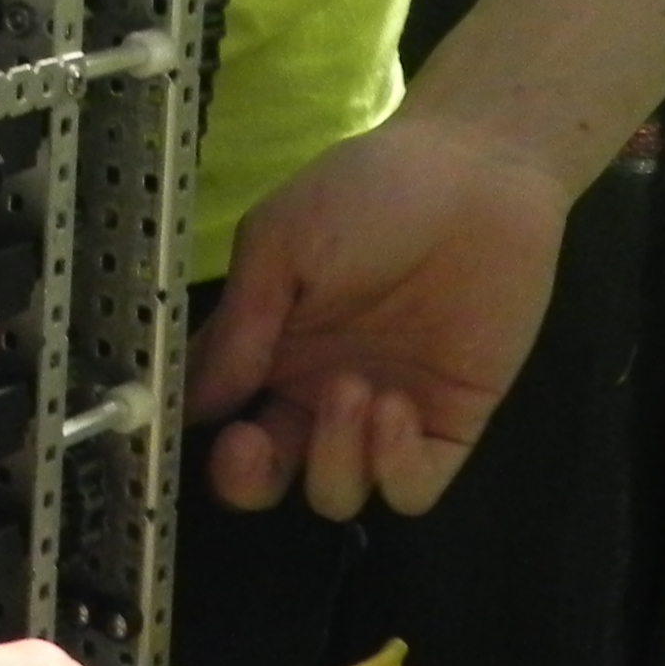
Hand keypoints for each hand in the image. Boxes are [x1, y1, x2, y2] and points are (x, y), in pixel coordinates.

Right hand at [187, 108, 571, 517]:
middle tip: (253, 447)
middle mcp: (317, 391)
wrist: (482, 172)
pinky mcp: (450, 425)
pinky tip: (394, 408)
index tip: (182, 430)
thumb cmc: (371, 191)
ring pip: (335, 493)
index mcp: (269, 346)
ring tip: (354, 389)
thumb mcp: (283, 241)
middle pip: (267, 479)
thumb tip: (192, 404)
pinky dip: (392, 466)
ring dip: (331, 458)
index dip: (194, 439)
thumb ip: (240, 325)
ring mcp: (382, 414)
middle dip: (248, 481)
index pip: (215, 416)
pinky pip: (410, 489)